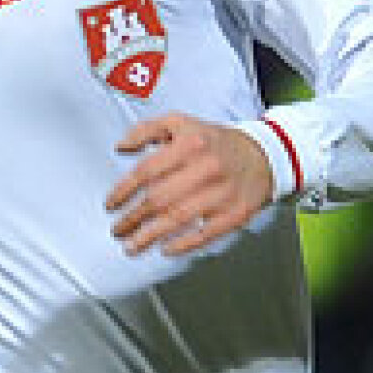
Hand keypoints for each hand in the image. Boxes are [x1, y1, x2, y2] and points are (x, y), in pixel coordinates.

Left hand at [105, 113, 273, 255]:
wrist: (261, 156)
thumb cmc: (213, 142)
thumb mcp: (179, 123)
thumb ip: (146, 130)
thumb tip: (121, 148)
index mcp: (189, 144)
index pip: (147, 171)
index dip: (123, 191)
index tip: (110, 205)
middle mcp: (205, 168)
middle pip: (159, 199)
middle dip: (132, 218)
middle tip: (117, 229)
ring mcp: (222, 194)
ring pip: (177, 219)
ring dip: (149, 236)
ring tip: (131, 246)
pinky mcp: (235, 214)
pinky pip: (204, 235)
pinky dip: (182, 245)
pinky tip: (164, 249)